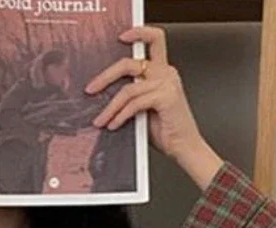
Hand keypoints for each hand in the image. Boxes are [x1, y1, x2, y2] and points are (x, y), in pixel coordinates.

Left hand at [85, 26, 223, 189]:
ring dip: (110, 108)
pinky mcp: (166, 97)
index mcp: (163, 71)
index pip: (154, 40)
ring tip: (100, 121)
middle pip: (129, 63)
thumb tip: (106, 95)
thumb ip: (132, 95)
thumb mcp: (144, 108)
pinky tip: (113, 125)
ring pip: (128, 89)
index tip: (121, 37)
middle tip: (91, 89)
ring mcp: (167, 83)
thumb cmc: (166, 130)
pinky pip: (135, 103)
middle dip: (106, 76)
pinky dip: (121, 115)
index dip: (138, 33)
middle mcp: (166, 73)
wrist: (184, 147)